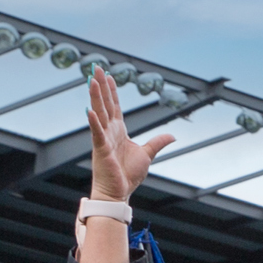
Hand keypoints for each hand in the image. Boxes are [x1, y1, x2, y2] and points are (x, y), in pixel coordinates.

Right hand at [87, 69, 171, 201]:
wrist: (118, 193)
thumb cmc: (127, 175)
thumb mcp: (147, 154)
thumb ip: (157, 142)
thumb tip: (172, 135)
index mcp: (118, 131)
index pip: (115, 106)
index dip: (112, 91)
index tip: (108, 75)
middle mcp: (109, 132)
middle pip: (105, 104)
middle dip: (100, 86)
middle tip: (95, 68)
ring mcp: (103, 140)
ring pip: (99, 113)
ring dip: (96, 97)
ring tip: (92, 80)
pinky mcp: (101, 150)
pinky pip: (97, 133)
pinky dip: (94, 122)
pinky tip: (90, 109)